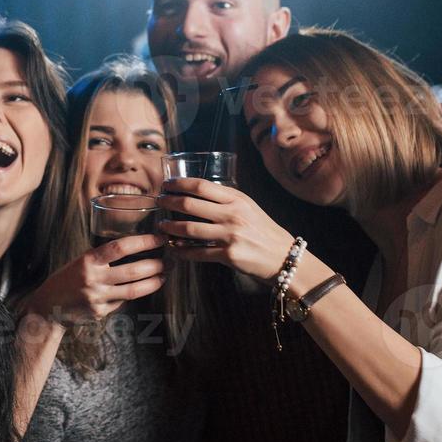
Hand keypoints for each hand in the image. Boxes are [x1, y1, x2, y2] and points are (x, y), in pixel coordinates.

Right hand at [20, 233, 166, 325]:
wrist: (47, 308)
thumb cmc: (66, 280)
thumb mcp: (80, 262)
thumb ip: (102, 258)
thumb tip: (133, 250)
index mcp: (88, 261)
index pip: (120, 247)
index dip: (143, 242)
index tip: (159, 238)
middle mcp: (93, 279)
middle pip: (133, 271)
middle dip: (156, 264)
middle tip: (169, 260)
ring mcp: (98, 298)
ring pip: (134, 290)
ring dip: (153, 282)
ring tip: (164, 275)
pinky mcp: (100, 312)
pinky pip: (123, 302)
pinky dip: (133, 294)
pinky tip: (140, 288)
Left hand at [157, 178, 294, 280]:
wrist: (283, 257)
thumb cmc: (263, 231)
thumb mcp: (249, 207)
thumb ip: (227, 200)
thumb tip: (198, 193)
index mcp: (237, 200)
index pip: (202, 186)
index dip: (180, 184)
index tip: (167, 184)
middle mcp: (233, 215)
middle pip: (191, 205)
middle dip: (169, 202)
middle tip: (158, 202)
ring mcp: (230, 235)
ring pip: (190, 229)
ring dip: (171, 227)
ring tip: (162, 226)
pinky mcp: (228, 255)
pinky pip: (197, 253)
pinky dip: (182, 250)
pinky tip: (173, 248)